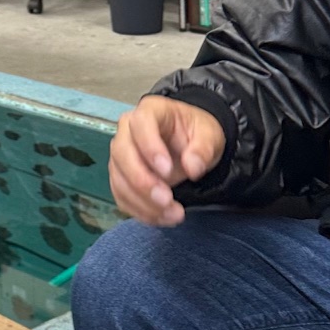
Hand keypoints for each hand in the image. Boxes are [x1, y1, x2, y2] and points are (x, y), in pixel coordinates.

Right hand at [108, 94, 226, 226]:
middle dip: (142, 181)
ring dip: (143, 202)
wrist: (190, 145)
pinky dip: (141, 211)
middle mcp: (128, 130)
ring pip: (120, 179)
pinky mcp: (121, 177)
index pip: (141, 124)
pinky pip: (122, 197)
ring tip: (173, 215)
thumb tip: (192, 167)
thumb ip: (203, 149)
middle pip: (122, 154)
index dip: (150, 148)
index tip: (167, 171)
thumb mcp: (210, 136)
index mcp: (151, 111)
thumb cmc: (196, 133)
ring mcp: (121, 154)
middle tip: (167, 200)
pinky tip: (163, 218)